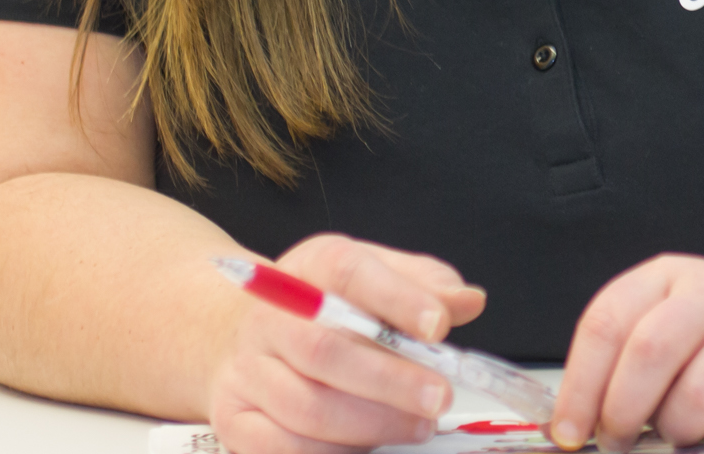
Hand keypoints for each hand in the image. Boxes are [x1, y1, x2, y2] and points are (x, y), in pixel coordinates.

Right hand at [207, 233, 487, 453]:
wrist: (247, 335)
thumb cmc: (328, 308)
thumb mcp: (378, 276)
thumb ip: (425, 285)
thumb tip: (469, 301)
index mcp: (311, 268)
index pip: (349, 272)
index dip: (398, 299)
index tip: (440, 327)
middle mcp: (270, 316)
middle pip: (323, 350)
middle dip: (390, 380)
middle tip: (439, 397)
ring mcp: (246, 370)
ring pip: (305, 406)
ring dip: (370, 424)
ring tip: (418, 426)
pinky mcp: (234, 418)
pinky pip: (280, 448)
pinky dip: (332, 453)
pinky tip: (371, 447)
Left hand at [549, 255, 703, 451]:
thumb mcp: (666, 344)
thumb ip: (620, 373)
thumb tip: (572, 427)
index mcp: (669, 278)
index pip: (607, 323)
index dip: (580, 386)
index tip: (569, 432)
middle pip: (650, 351)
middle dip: (624, 412)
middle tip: (623, 441)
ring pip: (699, 395)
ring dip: (682, 432)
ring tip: (688, 431)